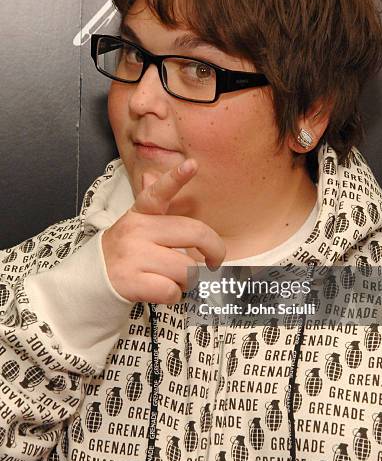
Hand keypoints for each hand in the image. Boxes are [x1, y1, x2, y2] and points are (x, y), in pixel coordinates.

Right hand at [101, 159, 225, 303]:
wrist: (88, 284)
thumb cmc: (124, 254)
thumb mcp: (134, 226)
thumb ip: (150, 206)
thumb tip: (152, 176)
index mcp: (140, 214)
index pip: (158, 192)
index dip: (176, 178)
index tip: (192, 164)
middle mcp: (136, 231)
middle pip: (194, 233)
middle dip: (214, 250)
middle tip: (214, 260)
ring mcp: (133, 256)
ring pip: (186, 268)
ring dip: (188, 280)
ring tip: (175, 279)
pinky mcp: (131, 282)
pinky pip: (172, 290)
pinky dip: (174, 296)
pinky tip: (163, 292)